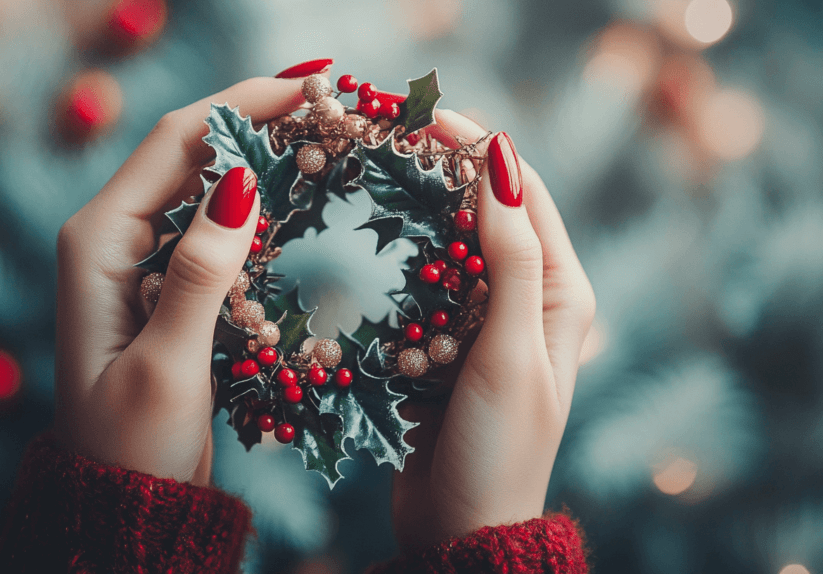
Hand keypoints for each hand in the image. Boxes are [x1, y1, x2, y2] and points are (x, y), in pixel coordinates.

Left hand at [52, 77, 305, 485]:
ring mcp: (141, 258)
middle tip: (330, 101)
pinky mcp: (167, 283)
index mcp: (98, 241)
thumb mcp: (167, 364)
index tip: (311, 84)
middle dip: (257, 117)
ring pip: (207, 183)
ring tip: (324, 132)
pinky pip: (215, 224)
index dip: (243, 102)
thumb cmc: (134, 446)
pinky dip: (258, 203)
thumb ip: (199, 274)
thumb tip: (241, 182)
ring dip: (262, 155)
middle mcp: (114, 237)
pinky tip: (298, 193)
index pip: (176, 142)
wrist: (124, 503)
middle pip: (191, 149)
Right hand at [391, 110, 595, 547]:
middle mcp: (529, 299)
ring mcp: (484, 321)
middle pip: (486, 213)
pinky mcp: (445, 344)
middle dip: (445, 173)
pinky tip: (369, 243)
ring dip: (418, 211)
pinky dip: (400, 261)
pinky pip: (423, 286)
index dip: (481, 149)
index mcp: (563, 295)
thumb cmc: (499, 450)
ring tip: (374, 175)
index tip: (428, 118)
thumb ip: (512, 263)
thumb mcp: (513, 354)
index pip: (526, 196)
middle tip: (389, 140)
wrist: (462, 529)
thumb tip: (501, 167)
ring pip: (450, 246)